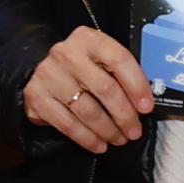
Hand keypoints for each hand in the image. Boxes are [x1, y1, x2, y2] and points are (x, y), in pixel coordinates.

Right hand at [20, 25, 154, 154]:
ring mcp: (48, 75)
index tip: (147, 107)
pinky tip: (99, 144)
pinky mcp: (36, 96)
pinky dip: (87, 139)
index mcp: (87, 38)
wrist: (44, 70)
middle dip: (125, 115)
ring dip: (108, 130)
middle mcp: (66, 53)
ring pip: (88, 110)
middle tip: (134, 131)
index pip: (119, 59)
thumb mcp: (100, 60)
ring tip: (119, 139)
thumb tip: (147, 100)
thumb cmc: (81, 68)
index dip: (137, 86)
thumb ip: (121, 72)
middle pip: (105, 88)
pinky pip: (68, 124)